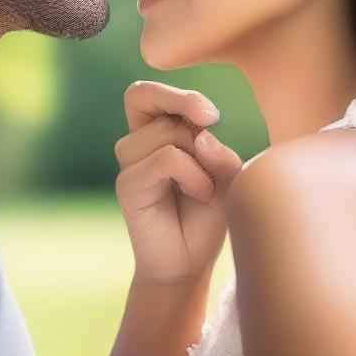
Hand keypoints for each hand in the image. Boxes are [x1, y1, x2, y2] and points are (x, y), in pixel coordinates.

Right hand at [114, 80, 242, 286]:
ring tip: (206, 185)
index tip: (212, 116)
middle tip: (211, 121)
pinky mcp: (128, 186)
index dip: (173, 92)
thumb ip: (218, 152)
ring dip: (198, 154)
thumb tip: (200, 136)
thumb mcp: (226, 176)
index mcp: (153, 133)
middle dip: (185, 104)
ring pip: (167, 131)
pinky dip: (193, 173)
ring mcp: (129, 165)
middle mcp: (136, 145)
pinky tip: (202, 193)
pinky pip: (167, 159)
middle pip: (147, 98)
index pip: (143, 94)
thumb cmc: (207, 216)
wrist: (190, 264)